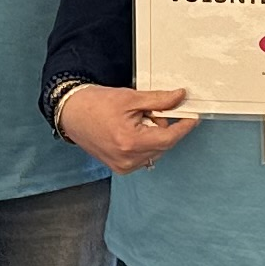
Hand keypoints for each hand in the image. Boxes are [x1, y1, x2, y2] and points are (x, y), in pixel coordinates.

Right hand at [61, 84, 194, 172]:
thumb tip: (180, 98)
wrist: (72, 114)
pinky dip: (145, 143)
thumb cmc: (96, 104)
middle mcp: (128, 159)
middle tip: (149, 111)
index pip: (169, 138)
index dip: (184, 127)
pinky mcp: (120, 168)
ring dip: (154, 136)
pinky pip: (144, 156)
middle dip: (163, 127)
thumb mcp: (130, 98)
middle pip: (163, 144)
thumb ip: (159, 100)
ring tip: (136, 121)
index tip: (192, 118)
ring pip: (155, 151)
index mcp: (130, 142)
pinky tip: (132, 132)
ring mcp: (124, 166)